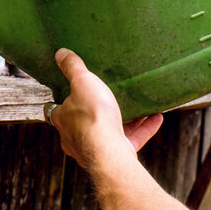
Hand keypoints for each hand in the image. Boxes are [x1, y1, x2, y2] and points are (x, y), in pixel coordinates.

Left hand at [49, 47, 161, 168]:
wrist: (110, 151)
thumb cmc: (92, 116)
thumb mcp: (82, 82)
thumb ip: (73, 68)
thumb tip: (60, 53)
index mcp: (63, 120)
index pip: (54, 111)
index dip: (60, 101)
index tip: (68, 93)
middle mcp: (75, 138)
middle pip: (82, 123)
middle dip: (95, 111)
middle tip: (106, 98)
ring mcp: (95, 149)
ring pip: (108, 132)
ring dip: (124, 120)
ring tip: (137, 106)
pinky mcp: (115, 156)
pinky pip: (131, 140)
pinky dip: (143, 129)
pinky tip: (156, 117)